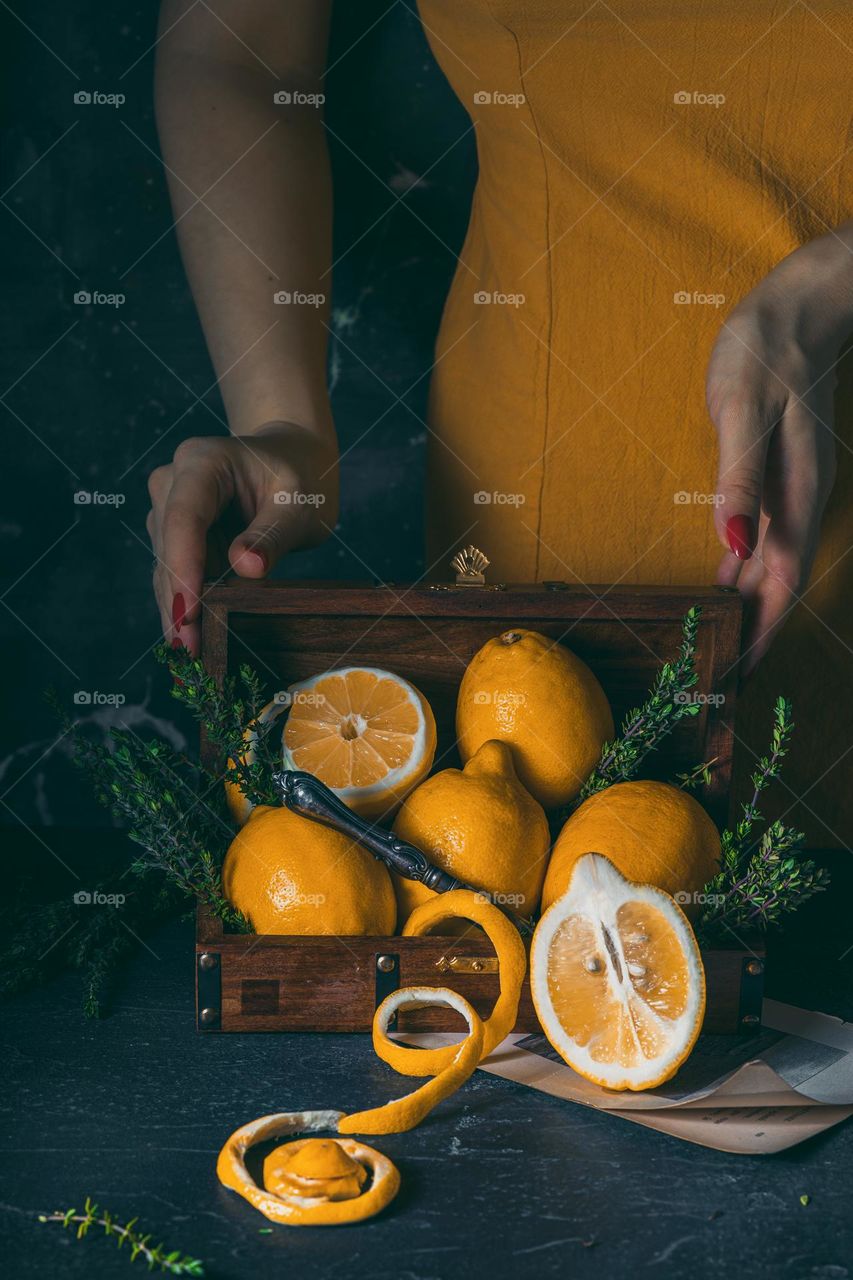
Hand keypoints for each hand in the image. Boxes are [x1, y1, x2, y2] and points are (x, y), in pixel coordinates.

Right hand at [147, 421, 337, 655]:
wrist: (290, 464)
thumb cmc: (297, 478)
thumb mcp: (297, 504)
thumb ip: (272, 535)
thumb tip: (246, 568)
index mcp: (202, 462)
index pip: (184, 517)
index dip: (183, 567)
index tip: (189, 614)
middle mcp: (173, 482)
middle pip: (169, 548)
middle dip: (179, 603)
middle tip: (191, 655)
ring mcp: (168, 509)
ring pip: (166, 568)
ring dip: (178, 613)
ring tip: (190, 660)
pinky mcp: (173, 536)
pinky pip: (175, 576)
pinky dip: (184, 609)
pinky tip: (191, 645)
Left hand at [706, 229, 852, 673]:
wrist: (797, 308)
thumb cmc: (765, 352)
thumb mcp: (745, 409)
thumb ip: (739, 478)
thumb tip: (734, 545)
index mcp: (797, 496)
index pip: (780, 585)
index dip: (759, 635)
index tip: (735, 678)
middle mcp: (799, 503)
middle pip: (775, 588)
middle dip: (748, 635)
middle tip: (713, 680)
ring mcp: (790, 493)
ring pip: (768, 569)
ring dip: (744, 610)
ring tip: (714, 648)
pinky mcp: (775, 479)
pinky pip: (761, 542)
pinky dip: (741, 573)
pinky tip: (722, 589)